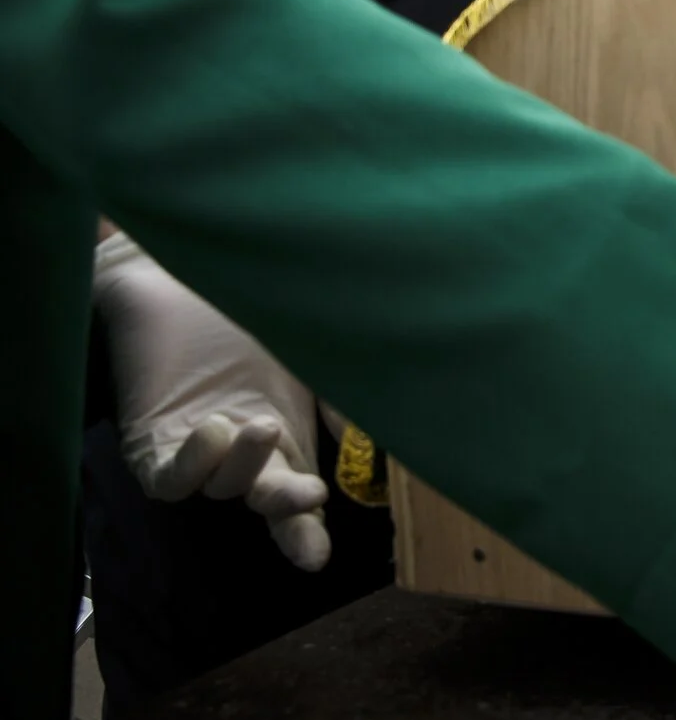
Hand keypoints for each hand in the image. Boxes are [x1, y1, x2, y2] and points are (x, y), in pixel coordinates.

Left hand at [90, 233, 330, 570]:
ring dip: (246, 467)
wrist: (186, 271)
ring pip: (221, 488)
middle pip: (267, 501)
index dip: (306, 534)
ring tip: (262, 425)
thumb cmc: (257, 307)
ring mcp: (199, 447)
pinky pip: (167, 478)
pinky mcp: (152, 437)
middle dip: (288, 508)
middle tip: (308, 495)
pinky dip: (192, 463)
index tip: (319, 558)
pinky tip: (215, 429)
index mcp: (287, 439)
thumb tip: (368, 444)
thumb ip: (342, 398)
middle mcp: (244, 454)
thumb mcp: (315, 353)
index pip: (296, 503)